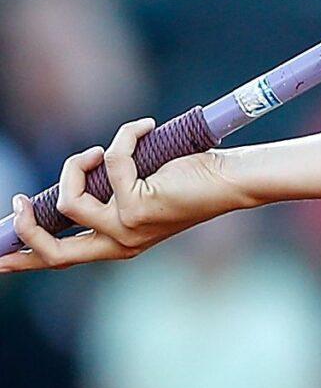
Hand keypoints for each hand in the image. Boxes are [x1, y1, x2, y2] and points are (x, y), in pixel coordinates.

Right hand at [0, 118, 248, 273]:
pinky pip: (110, 163)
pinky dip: (124, 137)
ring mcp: (128, 228)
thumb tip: (70, 182)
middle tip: (17, 202)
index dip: (23, 259)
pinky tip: (144, 128)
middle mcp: (122, 243)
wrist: (232, 180)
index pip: (61, 259)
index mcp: (118, 244)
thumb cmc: (190, 180)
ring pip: (67, 202)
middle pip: (51, 250)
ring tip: (101, 150)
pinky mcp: (138, 206)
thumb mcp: (137, 194)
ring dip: (76, 166)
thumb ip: (104, 195)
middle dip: (25, 226)